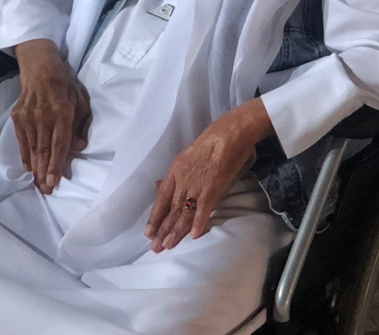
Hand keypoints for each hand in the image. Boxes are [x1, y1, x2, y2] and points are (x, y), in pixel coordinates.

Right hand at [12, 39, 91, 192]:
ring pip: (32, 148)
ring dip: (36, 169)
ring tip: (39, 185)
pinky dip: (25, 156)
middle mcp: (43, 116)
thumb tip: (78, 147)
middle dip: (45, 173)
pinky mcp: (17, 117)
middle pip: (44, 150)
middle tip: (46, 192)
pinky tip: (29, 168)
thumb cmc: (65, 85)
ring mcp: (28, 117)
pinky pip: (22, 141)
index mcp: (62, 112)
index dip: (57, 164)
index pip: (59, 144)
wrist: (39, 68)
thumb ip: (81, 124)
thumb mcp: (81, 100)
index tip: (55, 182)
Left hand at [145, 100, 272, 252]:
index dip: (155, 216)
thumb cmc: (213, 139)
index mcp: (176, 169)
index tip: (148, 232)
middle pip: (171, 208)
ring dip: (175, 231)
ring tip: (167, 246)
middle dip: (162, 229)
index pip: (162, 197)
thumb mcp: (189, 154)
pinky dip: (198, 223)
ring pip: (183, 212)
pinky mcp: (212, 187)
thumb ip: (180, 172)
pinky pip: (203, 208)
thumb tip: (167, 186)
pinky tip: (193, 236)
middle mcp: (183, 179)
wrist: (230, 132)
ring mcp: (197, 184)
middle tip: (154, 248)